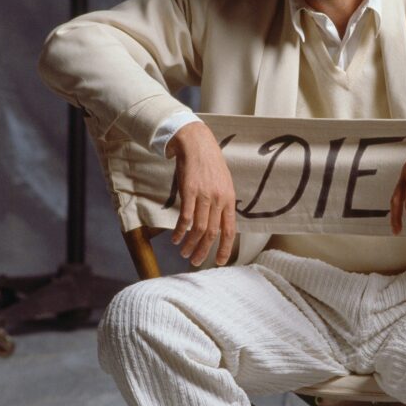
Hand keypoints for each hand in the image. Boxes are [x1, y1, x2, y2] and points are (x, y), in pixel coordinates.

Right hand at [168, 122, 235, 265]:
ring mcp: (204, 195)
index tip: (219, 261)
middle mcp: (219, 199)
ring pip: (198, 229)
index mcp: (229, 199)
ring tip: (183, 253)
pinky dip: (179, 231)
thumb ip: (223, 203)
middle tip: (195, 261)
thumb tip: (219, 224)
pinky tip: (175, 238)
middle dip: (203, 251)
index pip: (229, 230)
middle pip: (212, 233)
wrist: (197, 143)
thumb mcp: (224, 184)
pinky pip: (184, 218)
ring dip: (190, 244)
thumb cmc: (210, 164)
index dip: (224, 248)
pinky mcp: (189, 191)